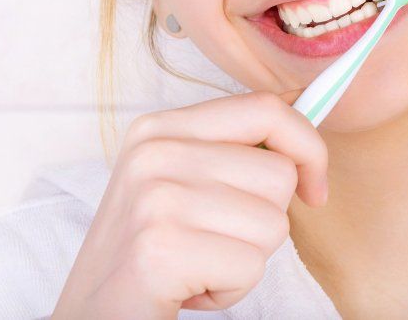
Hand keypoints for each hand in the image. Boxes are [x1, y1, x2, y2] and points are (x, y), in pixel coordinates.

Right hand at [52, 91, 328, 317]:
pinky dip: (231, 290)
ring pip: (274, 224)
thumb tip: (308, 147)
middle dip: (264, 222)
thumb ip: (234, 154)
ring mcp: (156, 199)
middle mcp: (155, 154)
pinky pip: (251, 267)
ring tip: (197, 265)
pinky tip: (188, 289)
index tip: (314, 190)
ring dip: (247, 260)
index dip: (308, 148)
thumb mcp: (183, 185)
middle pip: (280, 174)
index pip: (267, 109)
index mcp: (159, 128)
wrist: (93, 314)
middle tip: (211, 242)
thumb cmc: (151, 253)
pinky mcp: (162, 249)